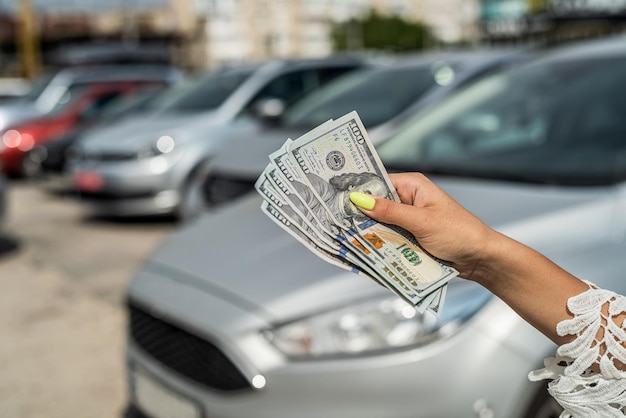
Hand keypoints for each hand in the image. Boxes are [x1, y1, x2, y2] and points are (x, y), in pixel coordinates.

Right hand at [350, 172, 494, 281]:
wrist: (480, 259)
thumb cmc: (459, 233)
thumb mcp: (421, 221)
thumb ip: (389, 211)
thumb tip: (359, 198)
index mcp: (412, 185)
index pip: (377, 182)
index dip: (357, 190)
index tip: (335, 197)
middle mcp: (408, 199)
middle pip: (375, 205)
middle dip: (360, 215)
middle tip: (336, 223)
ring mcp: (408, 219)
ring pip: (379, 224)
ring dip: (370, 232)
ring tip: (347, 239)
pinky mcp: (410, 236)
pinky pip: (388, 238)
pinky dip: (380, 244)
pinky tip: (366, 250)